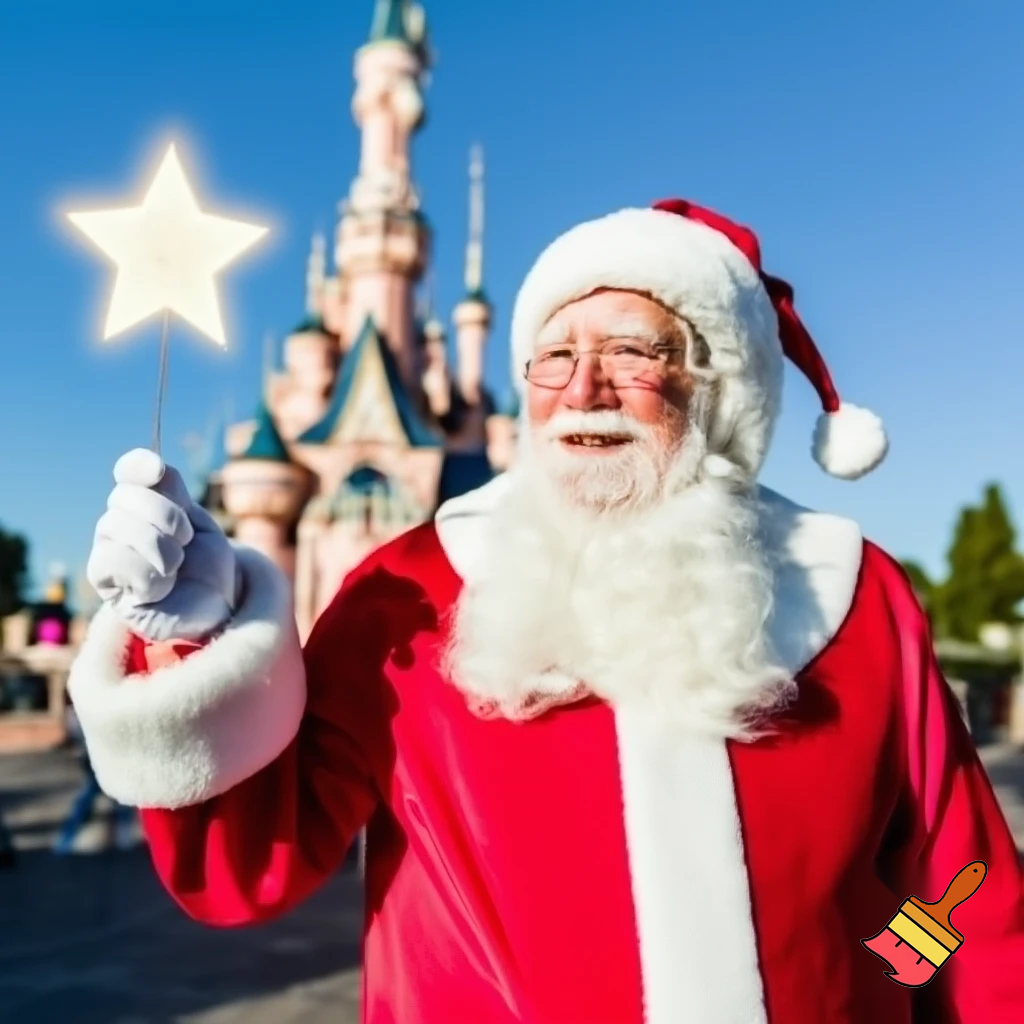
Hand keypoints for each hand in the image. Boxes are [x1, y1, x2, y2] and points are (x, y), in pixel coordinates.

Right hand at [86, 449, 238, 641]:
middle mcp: (117, 522)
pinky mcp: (104, 580)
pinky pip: (118, 561)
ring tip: (175, 568)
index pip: (130, 470)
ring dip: (164, 550)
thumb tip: (154, 464)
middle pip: (127, 496)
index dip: (140, 465)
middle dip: (168, 518)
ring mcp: (106, 549)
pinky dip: (151, 576)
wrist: (213, 608)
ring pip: (122, 527)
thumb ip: (176, 494)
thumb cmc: (205, 565)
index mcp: (143, 503)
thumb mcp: (200, 524)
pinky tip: (160, 588)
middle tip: (185, 541)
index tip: (157, 471)